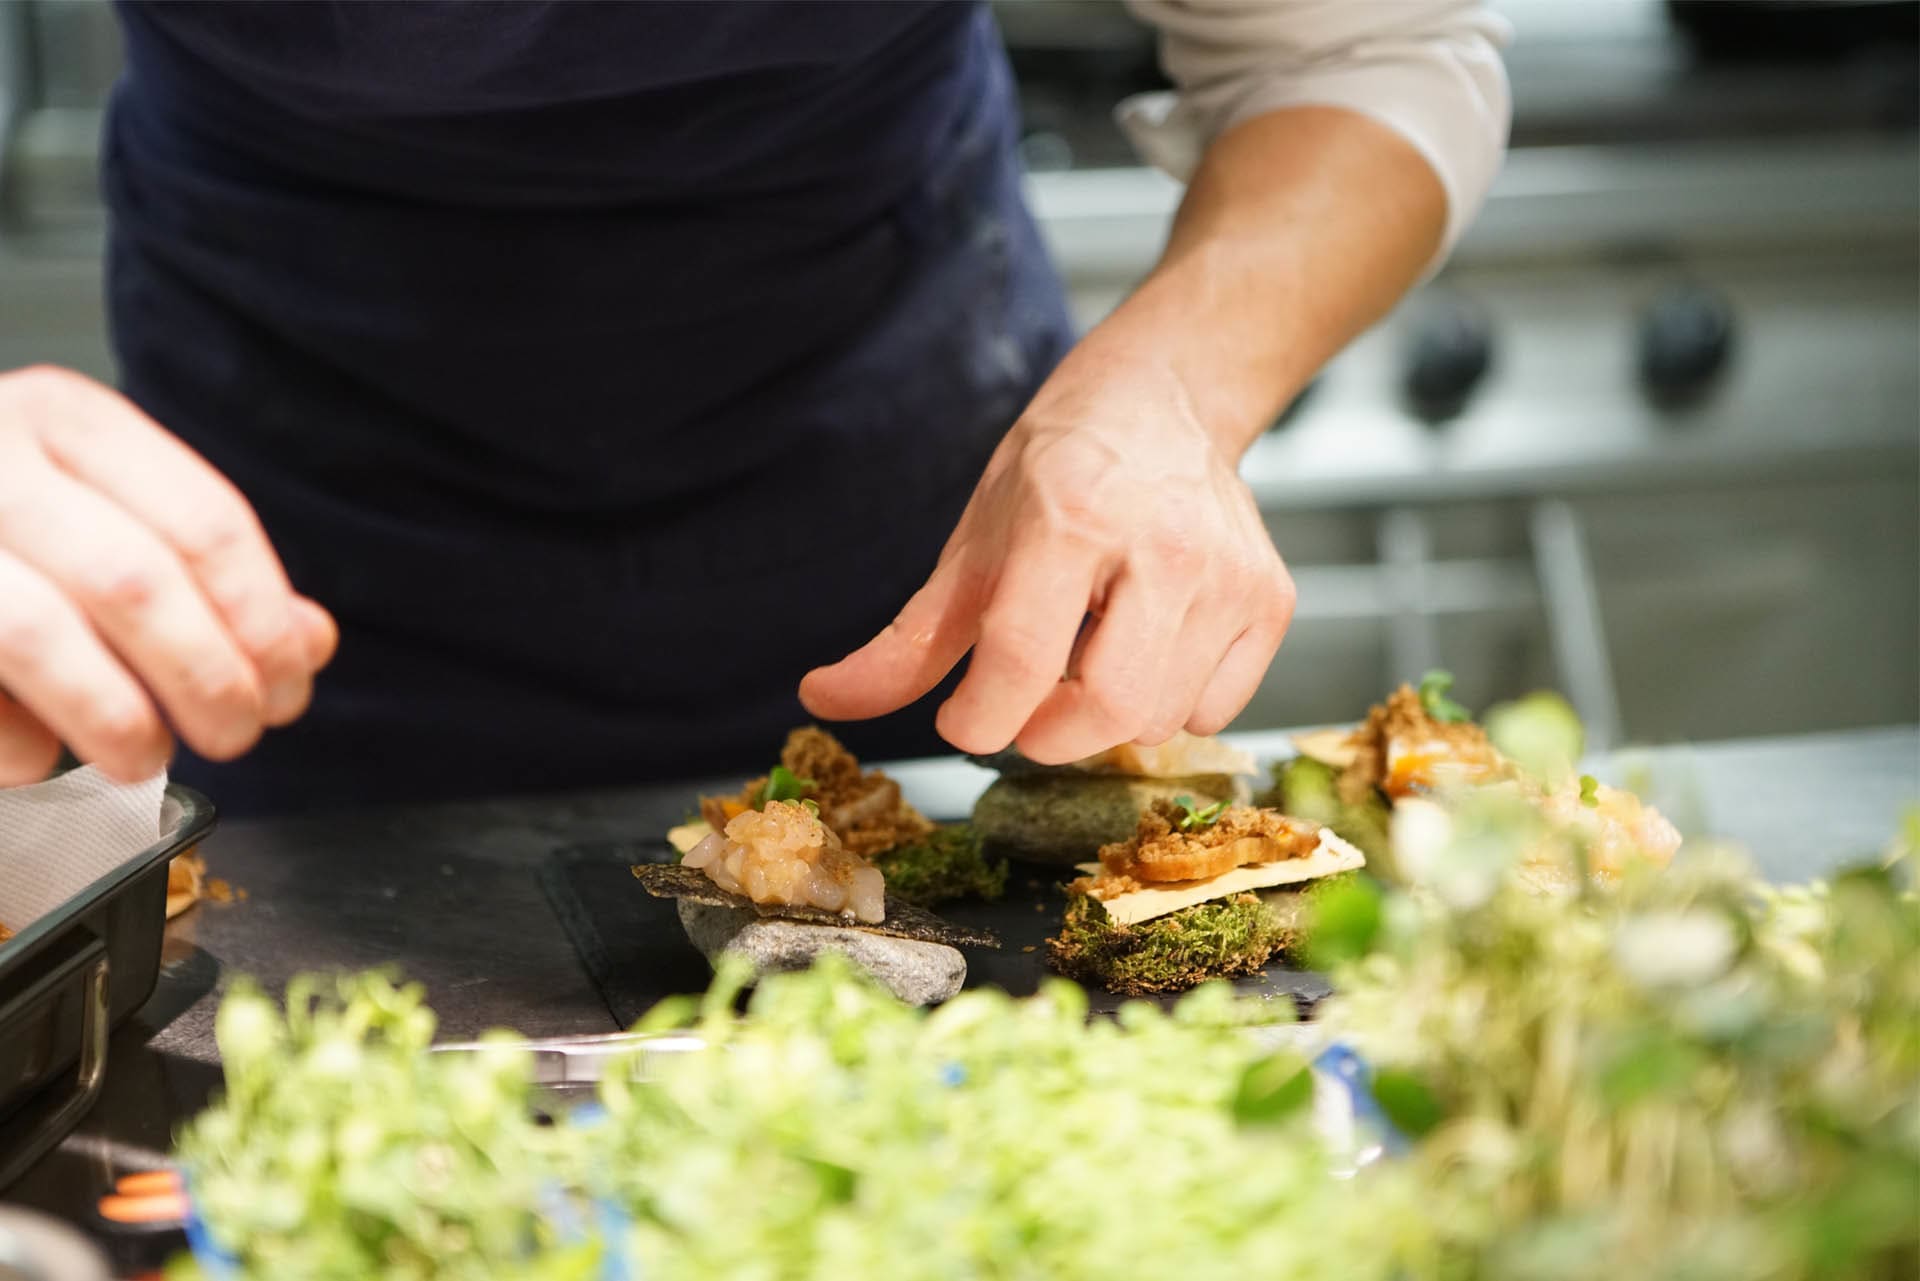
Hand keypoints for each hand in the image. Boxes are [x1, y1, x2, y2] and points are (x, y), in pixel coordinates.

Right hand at [0, 366, 336, 784]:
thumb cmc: (5, 526)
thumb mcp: (108, 513)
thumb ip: (210, 575)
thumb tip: (309, 641)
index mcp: (67, 418)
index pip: (207, 523)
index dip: (263, 624)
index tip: (288, 689)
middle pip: (135, 580)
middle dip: (206, 678)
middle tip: (236, 734)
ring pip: (38, 632)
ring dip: (114, 716)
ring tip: (147, 758)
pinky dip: (13, 742)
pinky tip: (40, 756)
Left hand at [800, 359, 1293, 763]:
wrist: (1164, 398)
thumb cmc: (1060, 468)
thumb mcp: (972, 543)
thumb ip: (907, 639)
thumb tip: (823, 700)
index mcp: (1071, 517)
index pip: (1024, 663)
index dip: (979, 719)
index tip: (964, 719)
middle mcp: (1165, 545)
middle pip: (1106, 709)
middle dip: (1046, 734)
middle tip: (1025, 703)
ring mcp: (1229, 575)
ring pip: (1160, 720)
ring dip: (1105, 717)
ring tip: (1090, 653)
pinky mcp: (1270, 600)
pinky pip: (1212, 712)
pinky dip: (1167, 705)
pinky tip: (1146, 649)